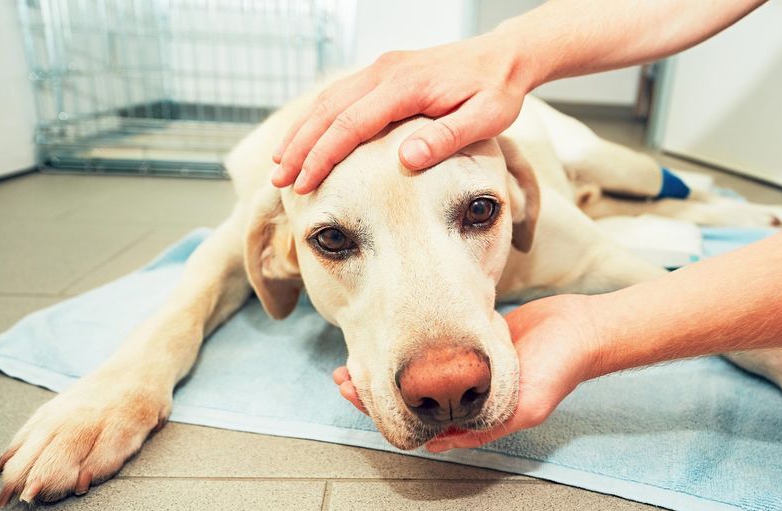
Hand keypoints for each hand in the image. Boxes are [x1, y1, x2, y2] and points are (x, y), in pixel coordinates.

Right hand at [271, 30, 532, 193]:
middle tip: (278, 180)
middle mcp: (385, 72)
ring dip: (301, 131)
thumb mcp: (484, 118)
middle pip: (328, 111)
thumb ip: (445, 138)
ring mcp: (382, 69)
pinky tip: (306, 137)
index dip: (322, 155)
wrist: (504, 56)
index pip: (351, 123)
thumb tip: (405, 160)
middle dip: (299, 147)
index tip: (303, 183)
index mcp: (405, 85)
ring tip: (280, 162)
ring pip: (328, 100)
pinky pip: (340, 94)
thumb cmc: (496, 91)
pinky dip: (318, 117)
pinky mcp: (383, 73)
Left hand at [331, 295, 600, 451]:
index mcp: (474, 414)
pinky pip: (432, 347)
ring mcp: (465, 367)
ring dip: (385, 366)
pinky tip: (389, 338)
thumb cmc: (558, 368)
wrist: (580, 328)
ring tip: (356, 357)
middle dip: (374, 388)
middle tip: (344, 375)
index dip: (382, 409)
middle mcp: (465, 393)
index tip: (354, 393)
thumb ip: (485, 427)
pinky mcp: (469, 342)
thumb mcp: (525, 406)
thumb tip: (437, 444)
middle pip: (408, 396)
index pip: (417, 419)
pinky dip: (407, 347)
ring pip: (414, 371)